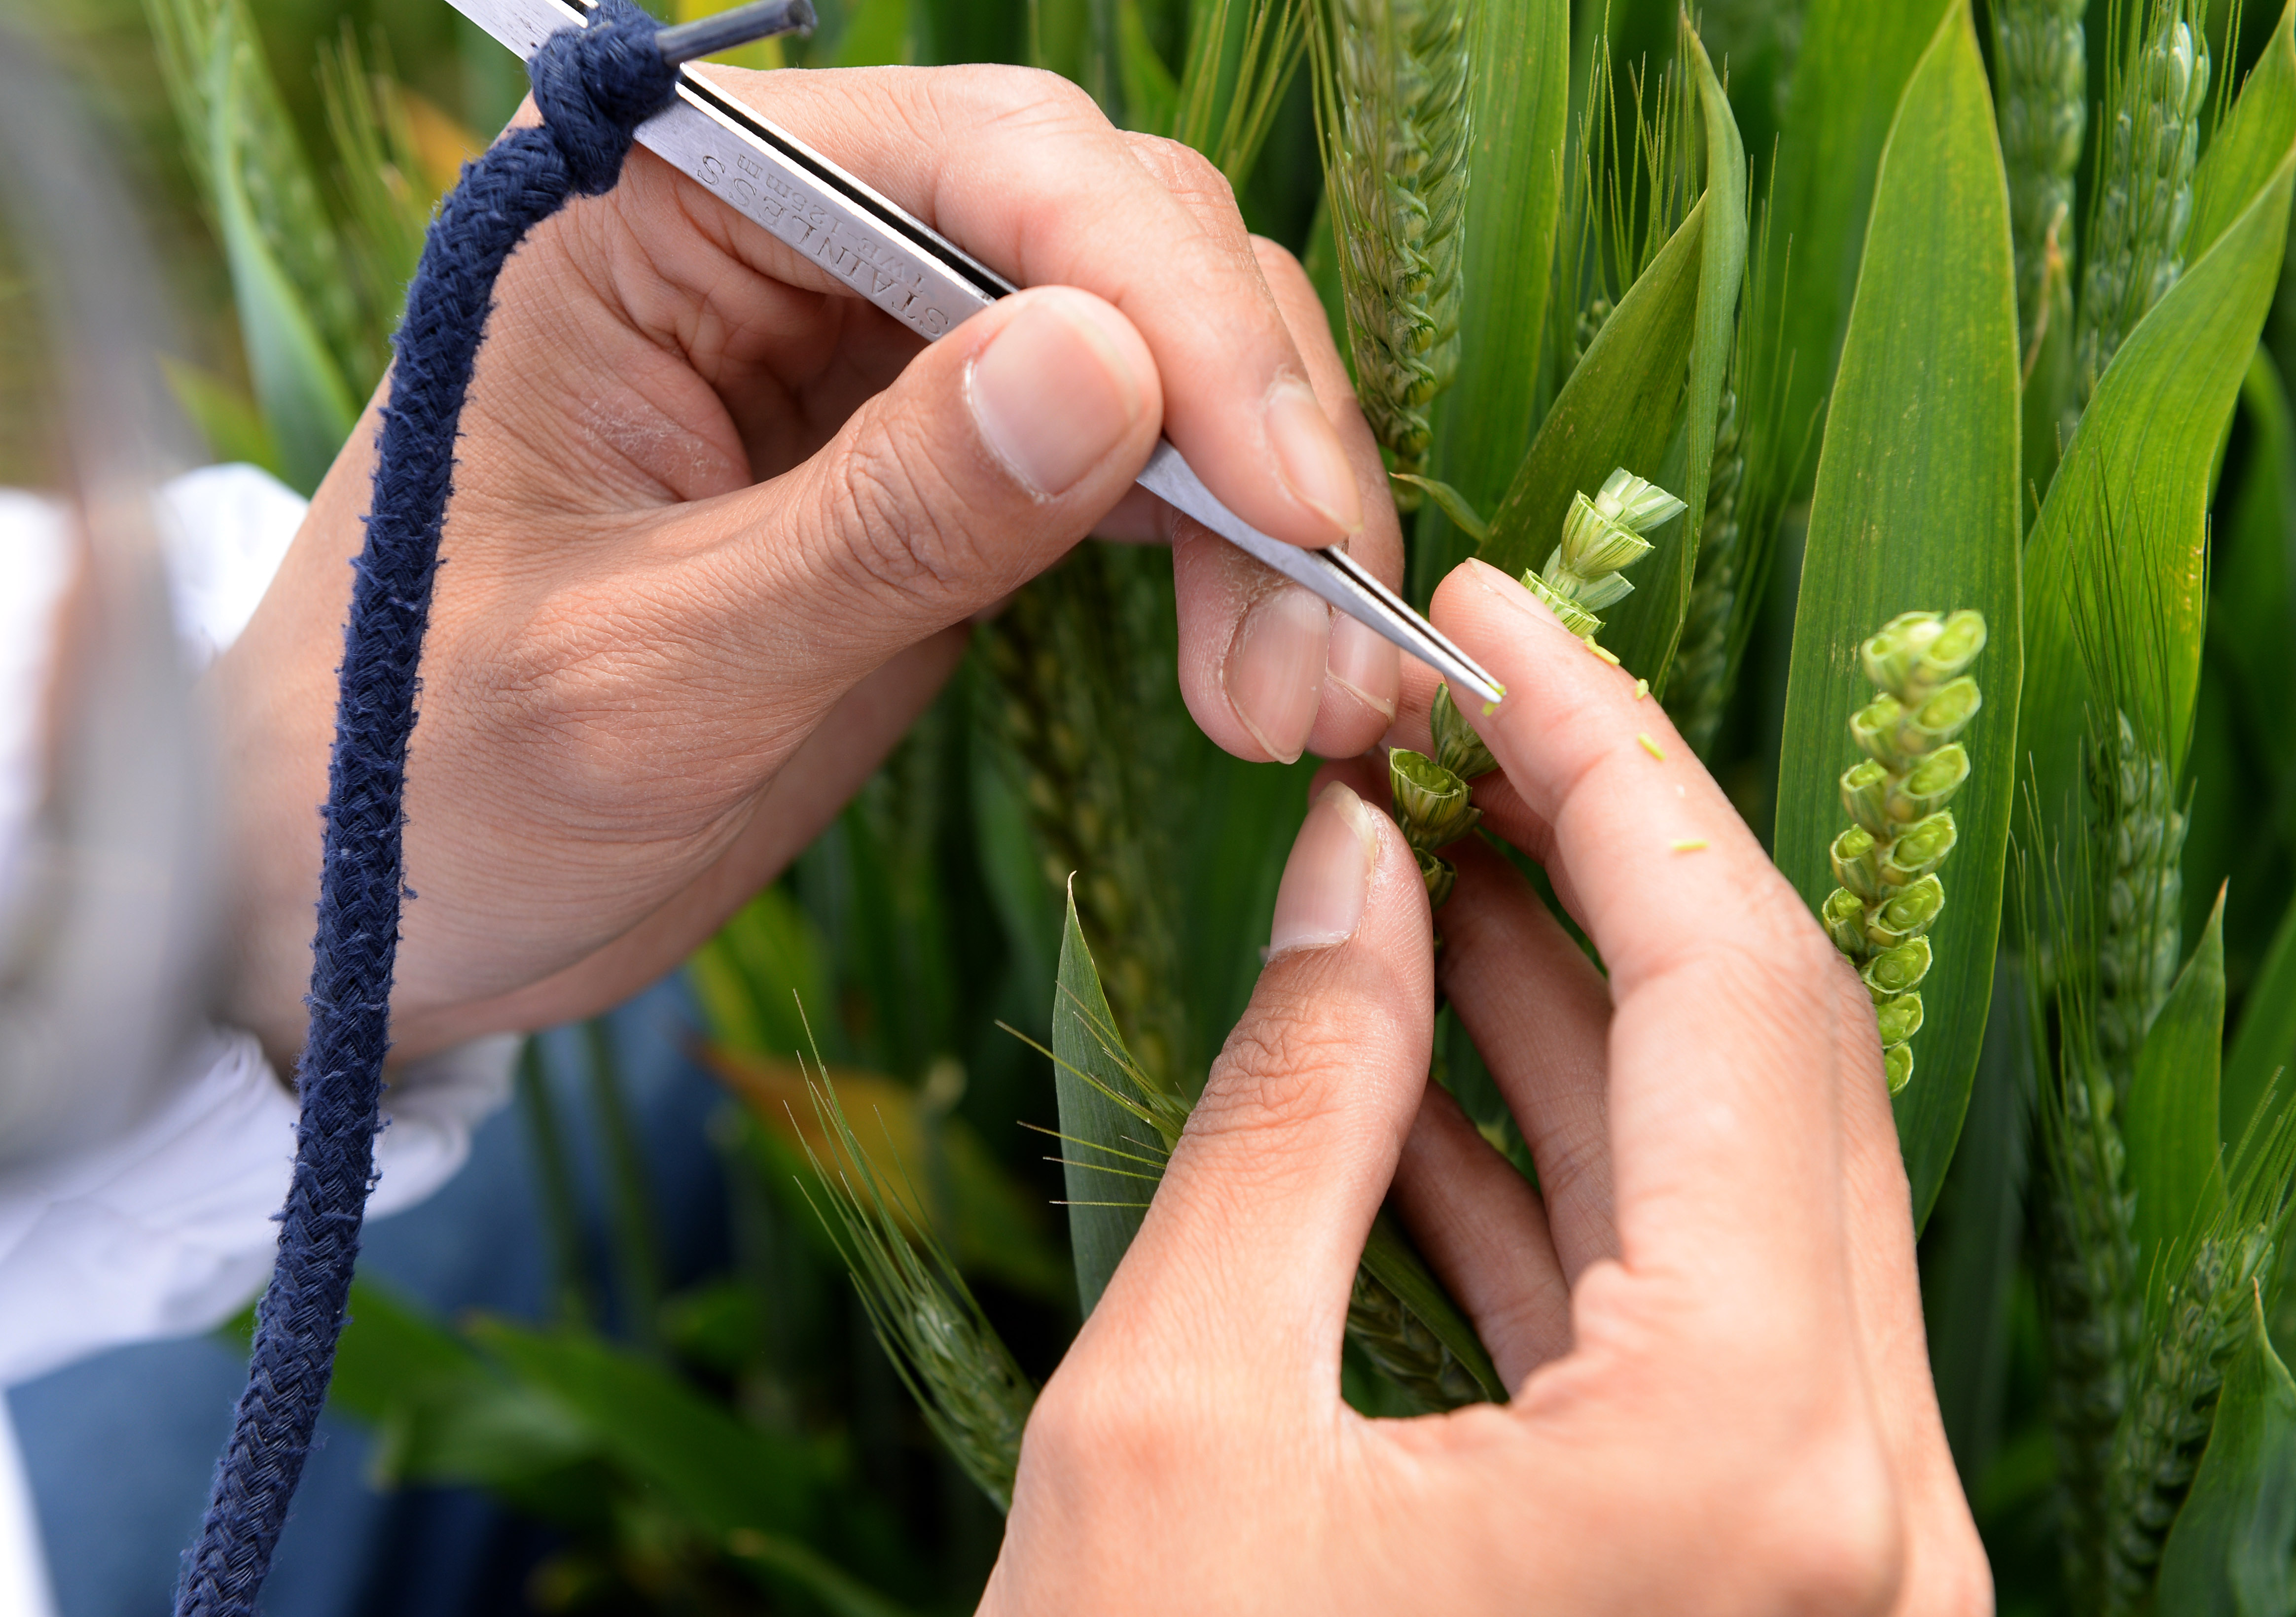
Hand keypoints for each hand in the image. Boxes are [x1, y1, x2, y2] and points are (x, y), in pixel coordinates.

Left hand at [208, 65, 1402, 1065]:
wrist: (366, 905)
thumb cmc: (428, 778)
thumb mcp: (647, 676)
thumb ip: (876, 522)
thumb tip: (1112, 365)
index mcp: (654, 210)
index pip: (979, 162)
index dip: (1164, 304)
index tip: (1277, 495)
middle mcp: (781, 242)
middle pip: (1104, 234)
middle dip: (1246, 425)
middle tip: (1319, 643)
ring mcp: (867, 357)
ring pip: (1153, 351)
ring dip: (1267, 511)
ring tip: (1311, 698)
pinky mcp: (931, 477)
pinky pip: (1130, 466)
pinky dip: (1226, 563)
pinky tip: (1276, 673)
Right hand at [984, 561, 1991, 1615]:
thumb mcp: (1174, 1418)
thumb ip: (1296, 1107)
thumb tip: (1354, 866)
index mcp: (1751, 1458)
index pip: (1725, 987)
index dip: (1607, 762)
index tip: (1497, 621)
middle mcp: (1861, 1511)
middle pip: (1768, 1068)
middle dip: (1602, 862)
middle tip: (1448, 721)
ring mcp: (1830, 1562)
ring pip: (1734, 1188)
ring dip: (1576, 1011)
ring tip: (1419, 860)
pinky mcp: (1756, 1586)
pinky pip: (1689, 1319)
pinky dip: (1566, 1175)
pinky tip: (1432, 1058)